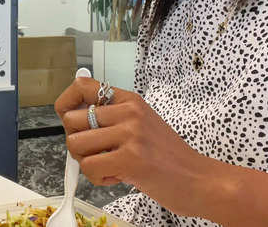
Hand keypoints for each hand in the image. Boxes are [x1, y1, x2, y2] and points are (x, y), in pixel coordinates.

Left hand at [55, 78, 267, 225]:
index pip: (82, 86)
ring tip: (108, 167)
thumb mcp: (141, 125)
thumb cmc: (168, 157)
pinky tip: (118, 177)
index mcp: (129, 100)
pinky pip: (90, 167)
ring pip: (76, 144)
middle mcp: (128, 112)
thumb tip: (73, 121)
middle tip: (95, 154)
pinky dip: (98, 179)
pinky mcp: (131, 158)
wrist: (201, 180)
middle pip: (71, 120)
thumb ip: (112, 120)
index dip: (66, 103)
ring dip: (86, 162)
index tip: (69, 121)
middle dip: (76, 142)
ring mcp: (130, 134)